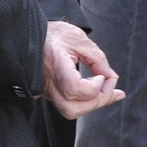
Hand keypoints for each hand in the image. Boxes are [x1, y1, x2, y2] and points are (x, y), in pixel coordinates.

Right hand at [28, 0, 123, 118]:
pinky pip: (69, 105)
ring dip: (93, 105)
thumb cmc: (55, 34)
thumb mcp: (80, 39)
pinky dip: (87, 102)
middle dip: (97, 101)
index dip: (93, 87)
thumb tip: (111, 77)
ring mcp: (47, 91)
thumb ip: (98, 59)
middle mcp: (48, 83)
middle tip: (112, 87)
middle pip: (72, 108)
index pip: (73, 88)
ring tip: (109, 92)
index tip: (102, 76)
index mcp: (55, 64)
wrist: (33, 35)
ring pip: (69, 112)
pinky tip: (100, 93)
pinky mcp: (50, 93)